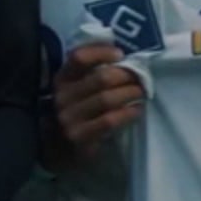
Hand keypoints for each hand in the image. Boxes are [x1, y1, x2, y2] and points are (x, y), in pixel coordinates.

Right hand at [52, 42, 143, 159]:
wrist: (60, 149)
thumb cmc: (77, 111)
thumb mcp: (76, 88)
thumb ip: (91, 71)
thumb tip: (120, 55)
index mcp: (61, 78)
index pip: (79, 57)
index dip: (101, 52)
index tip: (120, 54)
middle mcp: (62, 96)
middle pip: (101, 78)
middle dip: (126, 75)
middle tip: (139, 77)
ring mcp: (69, 118)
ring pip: (106, 99)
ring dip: (129, 93)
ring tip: (140, 92)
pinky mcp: (79, 137)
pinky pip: (108, 121)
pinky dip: (126, 113)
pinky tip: (136, 110)